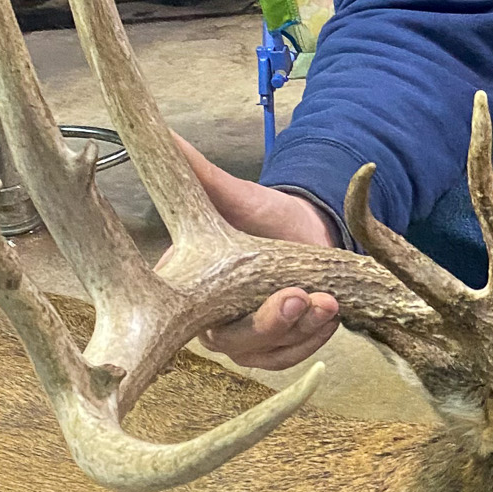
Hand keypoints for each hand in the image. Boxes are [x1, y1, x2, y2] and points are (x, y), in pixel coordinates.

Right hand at [172, 134, 342, 368]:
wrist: (304, 230)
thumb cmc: (261, 215)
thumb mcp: (232, 194)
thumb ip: (195, 173)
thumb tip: (162, 134)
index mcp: (186, 288)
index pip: (181, 314)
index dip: (205, 313)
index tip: (239, 289)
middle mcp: (207, 321)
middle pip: (230, 340)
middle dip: (268, 323)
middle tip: (297, 297)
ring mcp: (242, 341)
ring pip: (265, 352)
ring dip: (299, 331)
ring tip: (327, 303)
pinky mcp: (274, 349)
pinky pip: (289, 357)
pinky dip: (312, 341)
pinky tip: (330, 317)